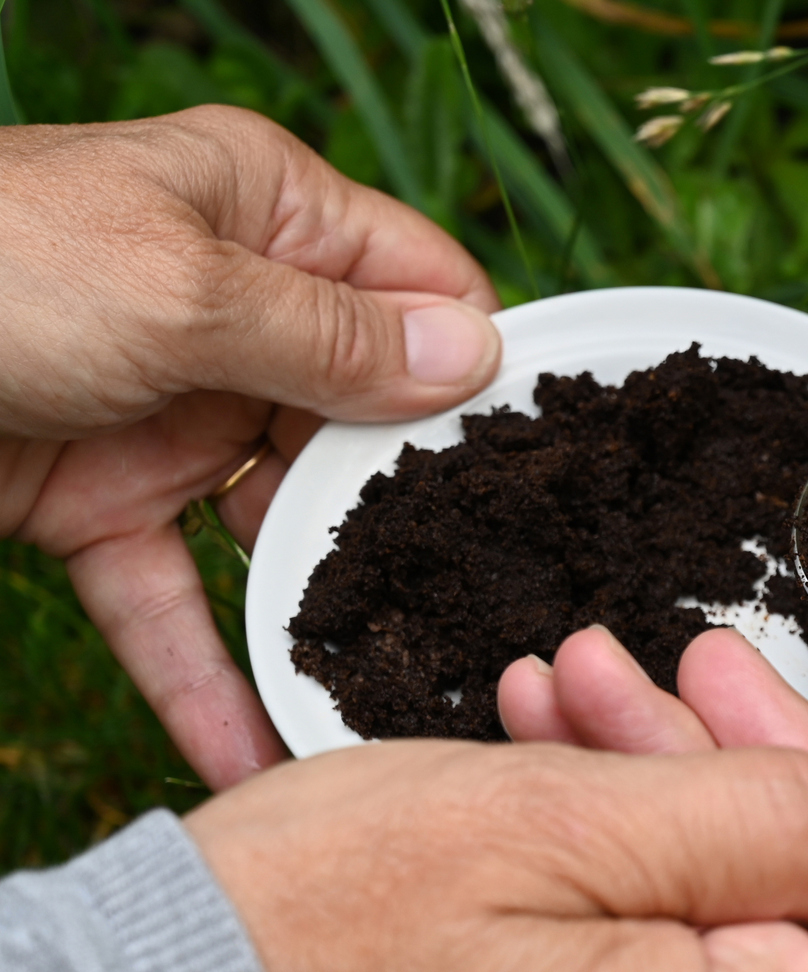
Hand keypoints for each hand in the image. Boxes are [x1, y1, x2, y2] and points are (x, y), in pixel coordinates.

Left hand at [0, 106, 502, 790]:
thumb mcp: (180, 291)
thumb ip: (333, 339)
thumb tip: (482, 358)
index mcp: (268, 215)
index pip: (424, 288)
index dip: (481, 370)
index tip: (546, 471)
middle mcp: (235, 311)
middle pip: (368, 423)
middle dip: (415, 520)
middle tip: (493, 613)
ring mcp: (171, 412)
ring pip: (281, 525)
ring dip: (323, 610)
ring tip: (394, 699)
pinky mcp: (97, 502)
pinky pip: (173, 597)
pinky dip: (204, 676)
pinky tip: (252, 756)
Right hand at [183, 635, 807, 971]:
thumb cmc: (324, 922)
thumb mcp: (566, 820)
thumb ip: (780, 827)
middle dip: (786, 771)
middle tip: (700, 657)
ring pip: (750, 931)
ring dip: (697, 789)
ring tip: (595, 683)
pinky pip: (674, 965)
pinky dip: (644, 852)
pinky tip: (570, 751)